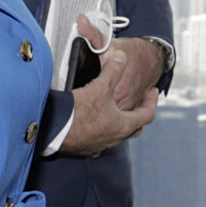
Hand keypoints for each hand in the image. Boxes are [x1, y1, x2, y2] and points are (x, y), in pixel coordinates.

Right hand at [58, 17, 159, 156]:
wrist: (53, 129)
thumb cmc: (78, 112)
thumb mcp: (100, 86)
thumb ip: (113, 70)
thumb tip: (121, 57)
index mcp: (123, 125)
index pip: (148, 114)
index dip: (152, 101)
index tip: (152, 92)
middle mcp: (114, 138)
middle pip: (135, 127)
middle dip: (139, 113)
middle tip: (138, 102)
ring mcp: (100, 146)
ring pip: (118, 136)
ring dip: (120, 123)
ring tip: (117, 111)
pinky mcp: (86, 149)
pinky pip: (100, 142)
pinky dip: (102, 133)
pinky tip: (97, 126)